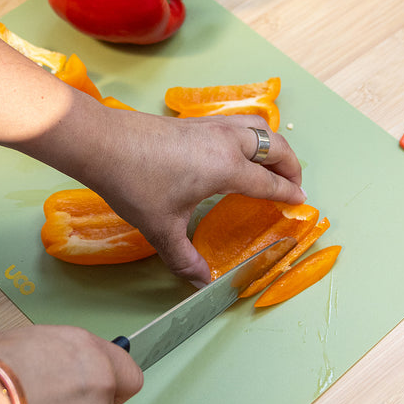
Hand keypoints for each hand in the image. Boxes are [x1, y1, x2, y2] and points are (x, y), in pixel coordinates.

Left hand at [65, 109, 304, 285]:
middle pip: (274, 146)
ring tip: (273, 162)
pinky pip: (237, 123)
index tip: (300, 202)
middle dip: (291, 166)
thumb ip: (184, 257)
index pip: (269, 183)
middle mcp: (226, 141)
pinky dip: (251, 135)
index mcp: (226, 167)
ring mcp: (210, 126)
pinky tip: (237, 149)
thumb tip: (199, 282)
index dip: (288, 195)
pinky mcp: (194, 121)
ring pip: (258, 127)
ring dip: (272, 144)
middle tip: (294, 185)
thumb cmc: (134, 182)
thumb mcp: (161, 227)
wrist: (102, 143)